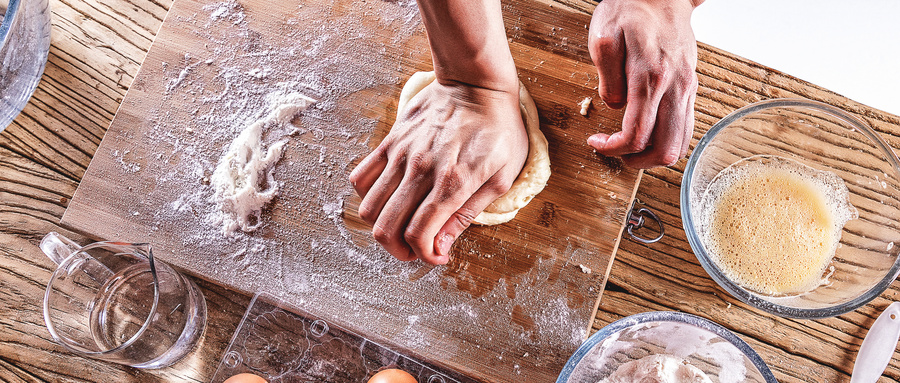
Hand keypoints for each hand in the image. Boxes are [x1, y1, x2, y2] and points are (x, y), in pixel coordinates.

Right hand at [350, 80, 527, 264]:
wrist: (477, 83)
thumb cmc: (498, 129)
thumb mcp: (501, 178)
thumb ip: (467, 214)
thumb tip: (441, 246)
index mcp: (453, 182)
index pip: (420, 235)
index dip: (424, 256)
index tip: (435, 257)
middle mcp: (422, 169)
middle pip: (387, 227)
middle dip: (398, 250)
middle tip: (414, 250)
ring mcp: (402, 154)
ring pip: (369, 207)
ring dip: (381, 227)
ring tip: (400, 228)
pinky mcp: (390, 141)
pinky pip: (361, 177)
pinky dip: (368, 197)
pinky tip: (389, 199)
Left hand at [587, 0, 701, 167]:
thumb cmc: (628, 12)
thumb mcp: (603, 38)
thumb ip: (607, 77)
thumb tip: (614, 105)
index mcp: (650, 77)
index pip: (636, 133)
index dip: (613, 148)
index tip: (596, 143)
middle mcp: (674, 87)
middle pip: (664, 148)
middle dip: (636, 160)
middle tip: (615, 153)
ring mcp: (687, 88)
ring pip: (680, 143)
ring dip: (653, 155)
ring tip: (631, 148)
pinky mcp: (691, 87)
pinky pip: (686, 128)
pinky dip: (667, 140)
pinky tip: (648, 132)